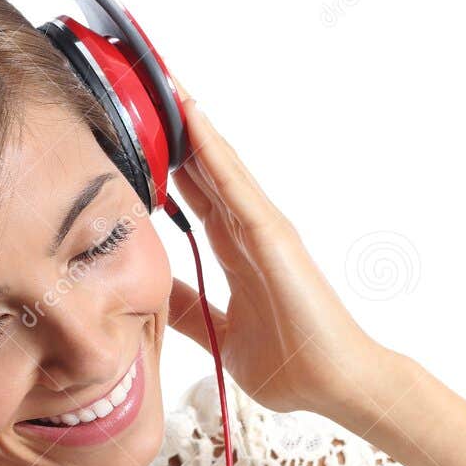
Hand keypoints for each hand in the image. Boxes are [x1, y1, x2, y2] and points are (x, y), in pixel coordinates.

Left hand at [165, 79, 387, 419]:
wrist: (335, 387)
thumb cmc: (291, 365)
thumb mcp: (218, 333)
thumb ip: (186, 307)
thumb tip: (149, 290)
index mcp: (237, 252)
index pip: (193, 195)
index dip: (164, 163)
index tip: (131, 132)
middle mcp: (250, 232)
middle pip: (204, 168)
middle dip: (173, 130)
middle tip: (141, 83)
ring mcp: (264, 229)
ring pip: (219, 163)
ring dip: (190, 122)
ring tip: (161, 79)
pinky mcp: (275, 236)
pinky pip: (236, 185)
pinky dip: (213, 150)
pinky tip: (191, 117)